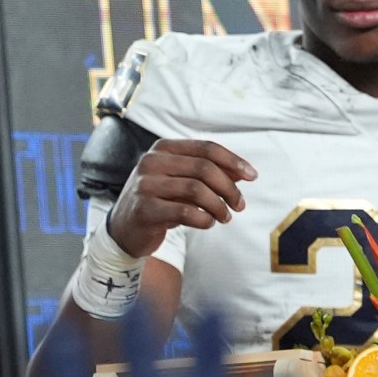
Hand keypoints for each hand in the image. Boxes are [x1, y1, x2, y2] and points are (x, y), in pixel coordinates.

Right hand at [106, 138, 252, 257]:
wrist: (124, 229)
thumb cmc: (159, 201)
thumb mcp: (181, 182)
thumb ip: (209, 174)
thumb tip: (244, 172)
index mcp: (162, 149)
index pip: (206, 148)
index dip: (233, 161)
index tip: (253, 176)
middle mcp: (151, 162)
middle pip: (204, 168)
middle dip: (229, 187)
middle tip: (239, 205)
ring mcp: (145, 185)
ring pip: (196, 189)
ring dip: (219, 206)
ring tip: (225, 217)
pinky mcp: (144, 209)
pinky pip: (185, 212)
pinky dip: (204, 219)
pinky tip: (207, 223)